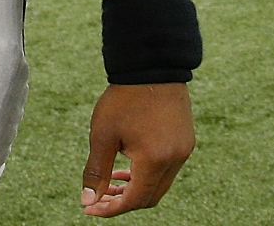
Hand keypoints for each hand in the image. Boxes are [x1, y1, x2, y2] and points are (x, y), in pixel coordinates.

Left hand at [80, 83, 193, 216]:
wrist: (151, 65)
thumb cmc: (124, 98)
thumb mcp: (103, 135)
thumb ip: (96, 171)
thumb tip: (88, 200)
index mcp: (154, 160)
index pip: (134, 200)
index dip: (111, 209)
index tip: (90, 208)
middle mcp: (175, 159)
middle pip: (150, 197)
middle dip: (123, 201)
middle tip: (99, 197)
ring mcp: (184, 150)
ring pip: (160, 184)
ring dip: (136, 188)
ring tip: (111, 181)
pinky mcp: (186, 140)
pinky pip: (168, 169)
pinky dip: (148, 173)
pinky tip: (129, 164)